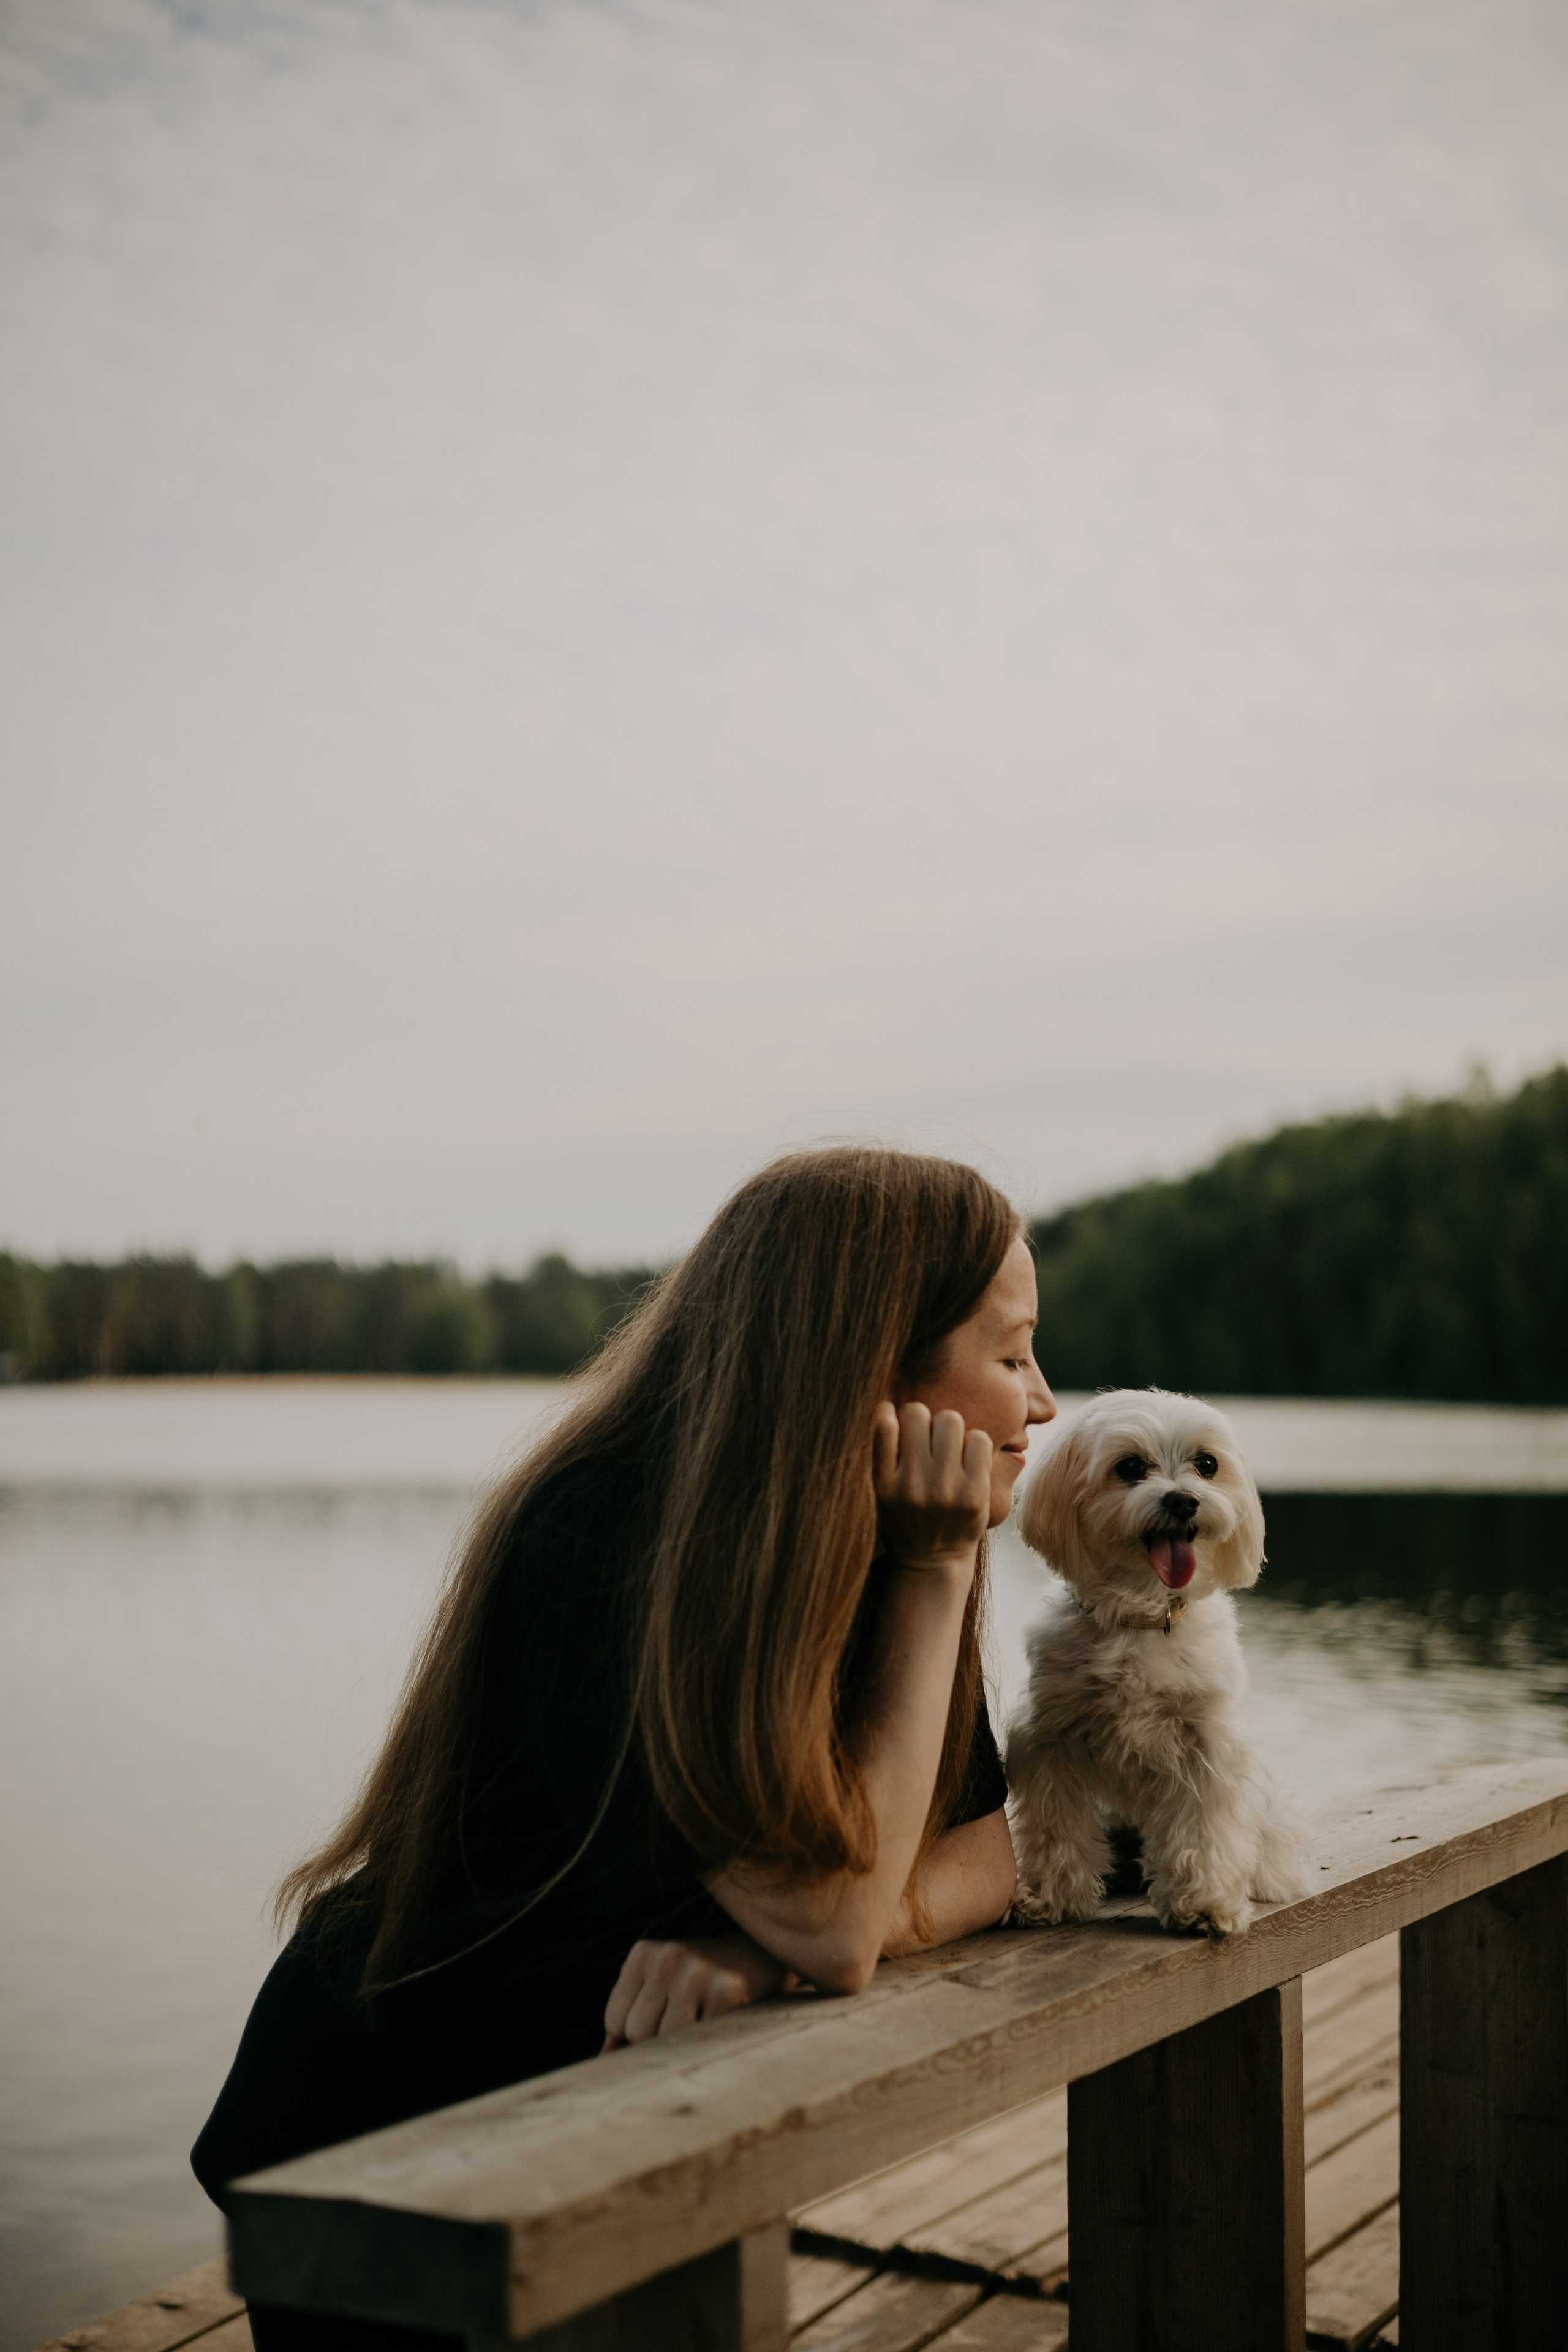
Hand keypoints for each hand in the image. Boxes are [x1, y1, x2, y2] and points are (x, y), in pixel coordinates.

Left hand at [601, 1932, 788, 2049]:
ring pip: (668, 2041)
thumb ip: (630, 2016)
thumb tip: (603, 2058)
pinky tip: (724, 2019)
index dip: (637, 2034)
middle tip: (689, 2019)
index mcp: (644, 1953)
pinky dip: (711, 2041)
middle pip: (638, 2033)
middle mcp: (668, 1956)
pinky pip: (702, 2041)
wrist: (761, 1957)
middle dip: (660, 2040)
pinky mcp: (727, 1989)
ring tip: (706, 2019)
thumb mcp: (660, 1986)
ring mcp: (698, 1971)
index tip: (665, 2018)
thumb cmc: (701, 1981)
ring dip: (687, 2043)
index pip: (615, 2021)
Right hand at [873, 1402, 991, 1574]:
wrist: (933, 1563)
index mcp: (883, 1484)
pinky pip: (978, 1439)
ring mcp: (945, 1490)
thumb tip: (886, 1406)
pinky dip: (973, 1443)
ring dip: (949, 1429)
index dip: (891, 1415)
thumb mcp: (877, 1494)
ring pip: (951, 1420)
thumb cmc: (902, 1520)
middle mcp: (911, 1487)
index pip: (883, 1422)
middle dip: (923, 1421)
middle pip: (918, 1412)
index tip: (897, 1425)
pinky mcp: (975, 1493)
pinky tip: (966, 1461)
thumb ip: (878, 1455)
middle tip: (927, 1440)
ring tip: (947, 1449)